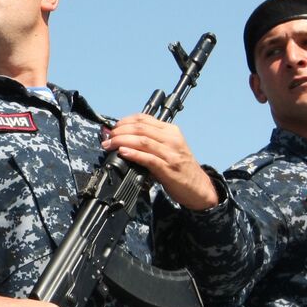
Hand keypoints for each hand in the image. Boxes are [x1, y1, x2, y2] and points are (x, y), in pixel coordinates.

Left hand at [102, 114, 218, 210]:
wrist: (199, 187)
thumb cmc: (180, 167)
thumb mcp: (168, 148)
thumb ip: (150, 141)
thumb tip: (124, 138)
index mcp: (171, 131)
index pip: (144, 119)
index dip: (124, 121)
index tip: (113, 127)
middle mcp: (171, 139)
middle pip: (140, 128)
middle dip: (119, 131)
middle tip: (107, 137)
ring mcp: (170, 154)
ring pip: (142, 140)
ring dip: (121, 141)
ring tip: (110, 144)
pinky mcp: (168, 168)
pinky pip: (148, 158)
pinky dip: (133, 153)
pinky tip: (123, 152)